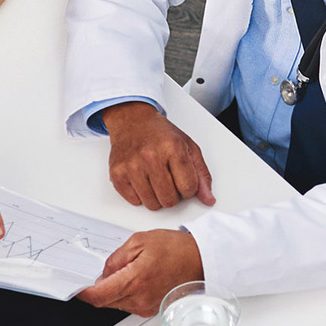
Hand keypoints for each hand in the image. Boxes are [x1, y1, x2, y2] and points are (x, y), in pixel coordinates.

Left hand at [76, 227, 203, 315]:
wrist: (200, 260)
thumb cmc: (175, 249)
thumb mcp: (139, 242)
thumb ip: (115, 259)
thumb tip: (104, 273)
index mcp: (134, 282)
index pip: (98, 296)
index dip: (82, 293)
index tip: (75, 287)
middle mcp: (139, 299)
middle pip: (104, 302)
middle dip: (97, 289)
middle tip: (96, 274)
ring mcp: (145, 307)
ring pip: (116, 303)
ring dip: (111, 291)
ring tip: (123, 270)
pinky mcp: (150, 309)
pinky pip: (128, 304)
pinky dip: (123, 293)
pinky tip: (132, 278)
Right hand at [98, 102, 214, 209]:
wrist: (132, 121)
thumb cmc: (160, 134)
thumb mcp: (188, 147)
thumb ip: (201, 175)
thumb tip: (208, 199)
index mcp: (173, 148)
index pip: (189, 188)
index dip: (188, 188)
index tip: (183, 179)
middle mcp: (151, 156)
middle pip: (170, 200)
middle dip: (173, 194)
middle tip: (168, 179)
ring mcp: (132, 166)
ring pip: (152, 204)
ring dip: (156, 196)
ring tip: (155, 179)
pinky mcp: (117, 174)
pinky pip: (135, 201)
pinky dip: (140, 195)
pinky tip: (142, 179)